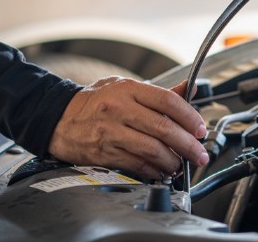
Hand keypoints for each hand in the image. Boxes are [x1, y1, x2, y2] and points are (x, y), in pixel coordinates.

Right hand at [48, 77, 207, 177]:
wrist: (57, 118)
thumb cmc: (94, 102)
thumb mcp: (124, 87)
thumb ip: (158, 92)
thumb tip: (188, 90)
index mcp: (128, 89)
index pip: (168, 101)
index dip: (189, 116)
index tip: (200, 129)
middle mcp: (120, 109)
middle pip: (163, 128)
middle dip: (188, 144)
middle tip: (199, 154)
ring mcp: (111, 132)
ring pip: (152, 149)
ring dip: (173, 161)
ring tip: (181, 164)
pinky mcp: (104, 153)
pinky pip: (137, 164)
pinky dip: (154, 170)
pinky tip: (162, 170)